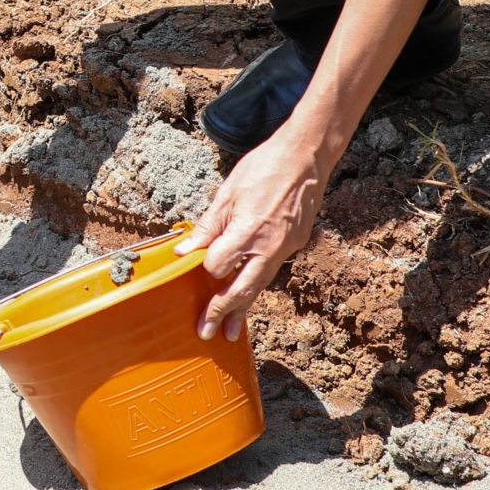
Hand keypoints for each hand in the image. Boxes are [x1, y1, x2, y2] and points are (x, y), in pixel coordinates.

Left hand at [177, 132, 326, 340]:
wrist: (305, 156)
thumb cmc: (264, 167)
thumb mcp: (227, 194)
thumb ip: (207, 227)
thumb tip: (184, 251)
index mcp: (248, 231)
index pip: (218, 265)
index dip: (205, 267)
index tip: (196, 265)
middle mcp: (269, 246)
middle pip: (242, 289)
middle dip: (223, 312)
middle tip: (207, 332)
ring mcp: (286, 247)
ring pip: (260, 284)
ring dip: (244, 307)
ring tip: (231, 329)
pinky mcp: (297, 244)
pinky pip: (272, 269)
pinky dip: (258, 283)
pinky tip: (248, 291)